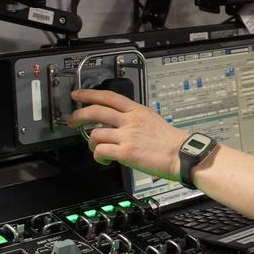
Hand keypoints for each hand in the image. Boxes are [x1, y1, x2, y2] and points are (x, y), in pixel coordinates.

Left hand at [68, 89, 186, 178]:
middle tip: (72, 119)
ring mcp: (127, 136)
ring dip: (91, 143)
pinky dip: (99, 156)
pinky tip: (105, 159)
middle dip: (78, 114)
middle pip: (96, 111)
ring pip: (95, 134)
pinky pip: (101, 151)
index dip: (89, 94)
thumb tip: (119, 121)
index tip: (78, 94)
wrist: (181, 155)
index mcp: (137, 111)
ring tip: (97, 148)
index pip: (109, 96)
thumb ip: (134, 118)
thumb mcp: (152, 119)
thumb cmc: (170, 141)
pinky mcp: (125, 152)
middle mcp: (130, 121)